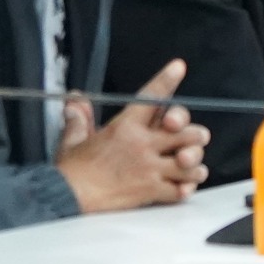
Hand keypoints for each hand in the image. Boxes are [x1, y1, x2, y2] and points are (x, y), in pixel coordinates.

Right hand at [58, 59, 210, 211]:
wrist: (67, 197)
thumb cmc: (71, 170)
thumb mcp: (72, 139)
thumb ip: (79, 118)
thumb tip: (75, 99)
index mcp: (125, 127)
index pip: (150, 98)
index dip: (166, 80)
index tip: (178, 67)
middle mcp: (142, 145)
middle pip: (187, 133)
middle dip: (196, 136)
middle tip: (195, 139)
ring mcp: (149, 168)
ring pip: (190, 163)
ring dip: (194, 166)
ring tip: (190, 167)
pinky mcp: (151, 190)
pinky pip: (181, 189)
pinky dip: (185, 189)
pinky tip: (182, 187)